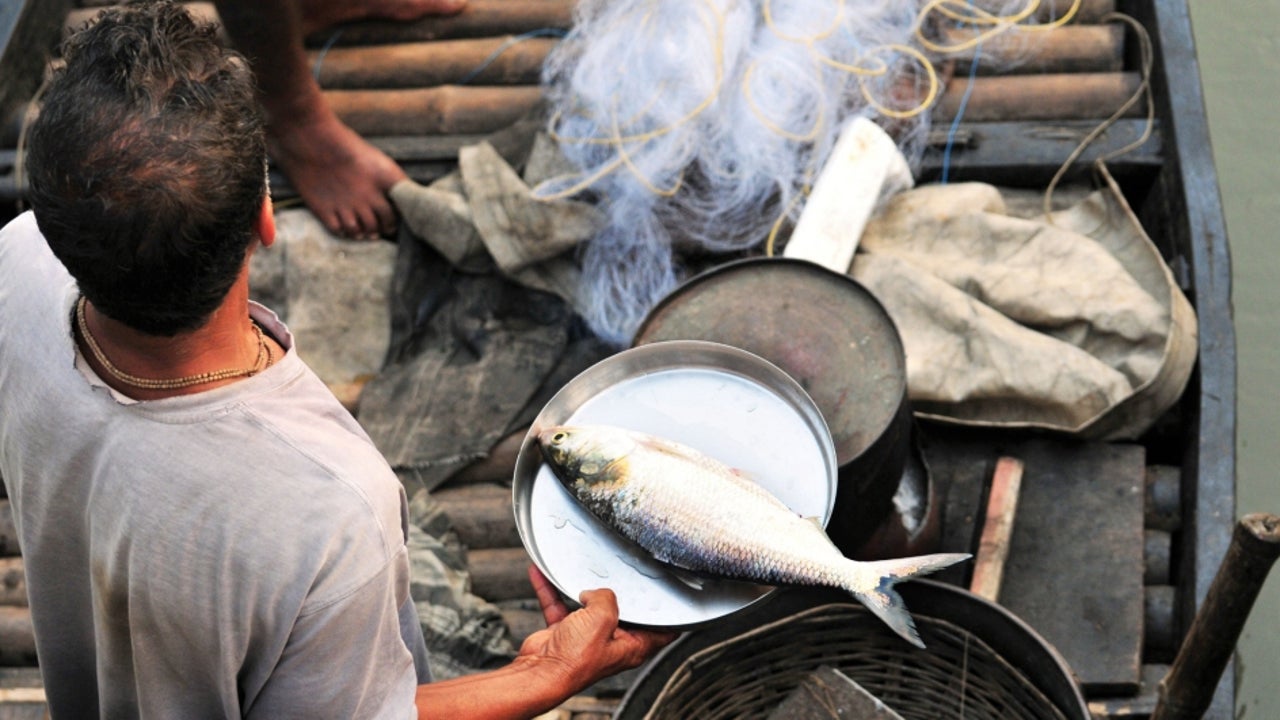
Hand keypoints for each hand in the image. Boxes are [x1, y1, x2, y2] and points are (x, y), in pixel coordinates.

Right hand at [517, 565, 676, 692]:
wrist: (539, 672)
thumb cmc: (573, 661)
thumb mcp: (602, 619)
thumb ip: (606, 598)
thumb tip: (596, 592)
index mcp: (631, 646)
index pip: (660, 632)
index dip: (667, 616)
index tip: (671, 599)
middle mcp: (611, 642)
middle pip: (621, 612)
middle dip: (616, 593)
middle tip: (616, 574)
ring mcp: (587, 637)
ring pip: (588, 606)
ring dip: (579, 589)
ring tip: (577, 572)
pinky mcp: (564, 632)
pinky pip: (559, 606)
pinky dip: (552, 591)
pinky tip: (544, 576)